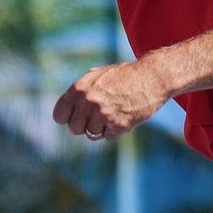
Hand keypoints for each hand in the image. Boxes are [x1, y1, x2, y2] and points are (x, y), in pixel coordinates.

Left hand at [52, 58, 170, 140]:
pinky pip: (108, 137)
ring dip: (101, 127)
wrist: (152, 77)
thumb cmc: (124, 76)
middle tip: (97, 117)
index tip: (73, 118)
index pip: (60, 115)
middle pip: (74, 129)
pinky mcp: (118, 125)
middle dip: (84, 125)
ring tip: (114, 112)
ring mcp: (103, 114)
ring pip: (92, 134)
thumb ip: (80, 91)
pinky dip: (115, 130)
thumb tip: (66, 109)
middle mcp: (88, 102)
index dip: (67, 118)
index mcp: (79, 89)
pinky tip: (124, 116)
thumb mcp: (98, 75)